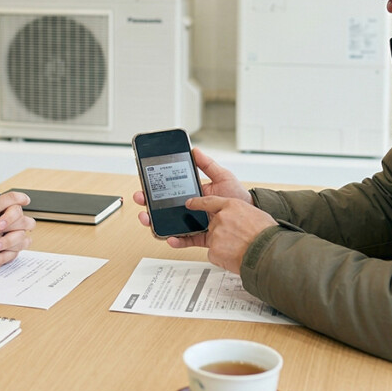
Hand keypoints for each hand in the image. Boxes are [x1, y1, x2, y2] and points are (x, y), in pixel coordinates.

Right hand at [0, 183, 34, 273]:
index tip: (25, 199)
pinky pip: (8, 256)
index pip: (11, 199)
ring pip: (18, 240)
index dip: (21, 197)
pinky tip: (13, 250)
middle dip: (27, 219)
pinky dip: (13, 253)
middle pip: (21, 220)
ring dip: (23, 238)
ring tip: (24, 237)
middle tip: (28, 221)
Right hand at [133, 147, 252, 237]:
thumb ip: (208, 165)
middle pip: (164, 206)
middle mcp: (190, 208)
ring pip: (170, 223)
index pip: (170, 188)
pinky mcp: (200, 237)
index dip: (155, 186)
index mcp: (193, 192)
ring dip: (156, 222)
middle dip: (148, 202)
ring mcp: (194, 222)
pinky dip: (176, 240)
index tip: (145, 181)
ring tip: (149, 219)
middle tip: (141, 198)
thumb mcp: (223, 176)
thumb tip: (195, 151)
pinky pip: (185, 239)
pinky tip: (170, 237)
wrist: (251, 219)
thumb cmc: (238, 196)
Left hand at [186, 195, 277, 272]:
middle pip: (213, 226)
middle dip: (222, 234)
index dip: (197, 203)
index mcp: (232, 205)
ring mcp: (215, 234)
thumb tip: (239, 220)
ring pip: (214, 241)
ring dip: (224, 246)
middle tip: (237, 240)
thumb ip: (241, 215)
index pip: (209, 201)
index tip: (189, 203)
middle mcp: (221, 218)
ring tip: (240, 249)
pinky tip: (235, 257)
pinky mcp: (213, 250)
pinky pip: (214, 254)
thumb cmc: (266, 235)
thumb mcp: (255, 214)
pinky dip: (222, 258)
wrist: (267, 253)